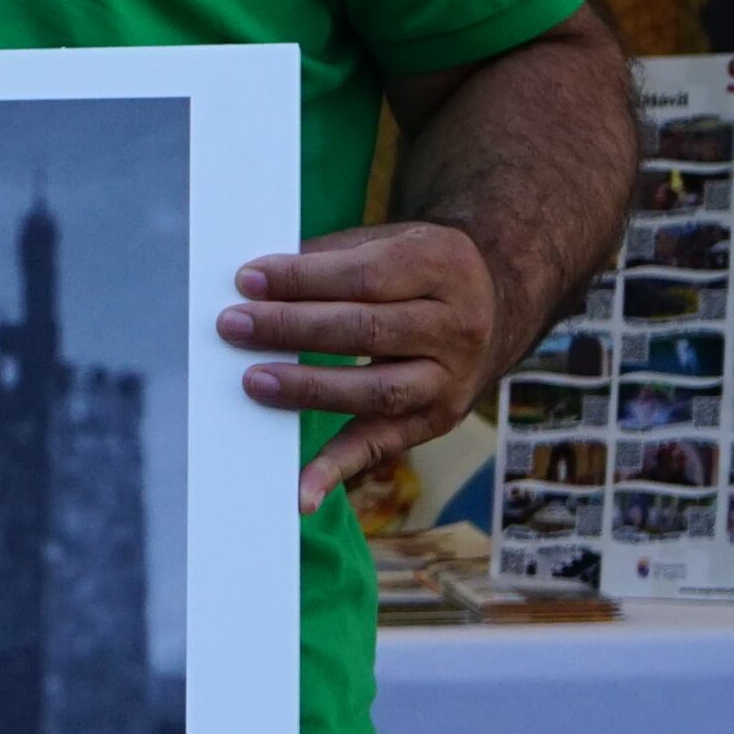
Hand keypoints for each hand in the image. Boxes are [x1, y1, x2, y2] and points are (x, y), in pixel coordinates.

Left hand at [224, 219, 500, 512]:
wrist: (499, 300)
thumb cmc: (421, 268)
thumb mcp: (392, 242)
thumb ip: (333, 258)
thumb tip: (256, 282)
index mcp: (441, 266)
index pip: (364, 276)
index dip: (302, 279)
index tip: (247, 280)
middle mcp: (455, 326)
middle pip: (366, 330)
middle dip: (292, 328)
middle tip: (234, 326)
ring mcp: (450, 379)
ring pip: (376, 390)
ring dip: (310, 389)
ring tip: (254, 381)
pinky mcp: (438, 420)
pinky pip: (383, 447)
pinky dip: (338, 469)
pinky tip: (300, 491)